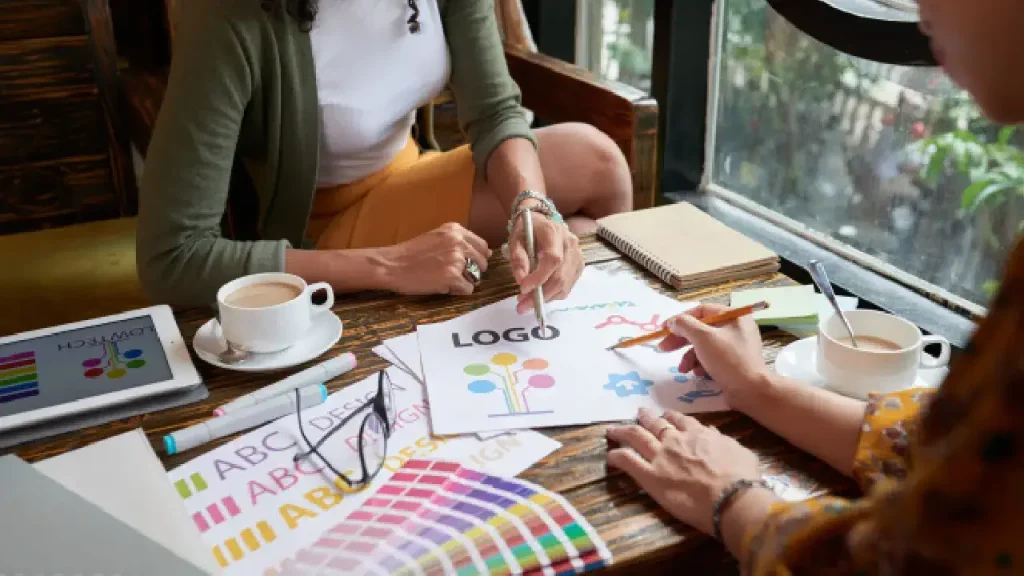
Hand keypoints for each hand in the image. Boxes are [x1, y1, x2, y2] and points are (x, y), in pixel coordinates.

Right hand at [379, 223, 490, 295]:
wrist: (391, 265)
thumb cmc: (410, 253)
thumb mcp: (437, 237)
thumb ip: (460, 242)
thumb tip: (488, 253)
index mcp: (455, 230)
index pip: (482, 245)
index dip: (476, 257)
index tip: (466, 264)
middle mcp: (458, 242)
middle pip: (482, 262)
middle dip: (472, 271)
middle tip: (452, 274)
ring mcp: (456, 260)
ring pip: (476, 277)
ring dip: (465, 281)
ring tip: (446, 279)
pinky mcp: (452, 277)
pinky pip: (468, 289)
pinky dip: (458, 291)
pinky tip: (444, 287)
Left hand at [508, 203, 583, 312]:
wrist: (542, 223)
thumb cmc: (527, 232)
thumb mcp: (515, 240)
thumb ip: (518, 259)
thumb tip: (522, 281)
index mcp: (554, 232)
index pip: (553, 259)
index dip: (539, 277)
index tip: (523, 289)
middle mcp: (571, 243)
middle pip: (561, 276)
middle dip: (541, 295)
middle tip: (522, 305)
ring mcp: (578, 255)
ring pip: (565, 285)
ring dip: (546, 298)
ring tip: (527, 301)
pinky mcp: (579, 266)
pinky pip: (568, 286)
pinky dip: (553, 295)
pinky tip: (541, 294)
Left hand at [606, 408, 765, 536]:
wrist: (731, 497)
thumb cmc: (741, 477)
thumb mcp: (738, 450)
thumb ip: (721, 441)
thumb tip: (711, 433)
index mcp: (698, 434)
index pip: (680, 420)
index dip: (670, 417)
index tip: (665, 415)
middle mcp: (676, 440)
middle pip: (655, 424)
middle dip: (645, 417)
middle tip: (639, 413)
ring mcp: (660, 456)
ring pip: (636, 436)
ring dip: (623, 431)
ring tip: (613, 429)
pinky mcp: (650, 475)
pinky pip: (628, 461)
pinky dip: (617, 455)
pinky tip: (610, 455)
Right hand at [657, 304, 769, 406]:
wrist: (751, 391)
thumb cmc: (728, 359)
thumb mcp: (703, 338)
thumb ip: (685, 325)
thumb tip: (673, 322)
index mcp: (734, 316)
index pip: (701, 311)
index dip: (680, 319)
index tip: (664, 329)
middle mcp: (736, 328)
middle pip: (701, 329)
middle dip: (681, 340)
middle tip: (663, 348)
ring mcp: (735, 346)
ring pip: (704, 345)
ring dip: (689, 356)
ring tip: (683, 369)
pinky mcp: (732, 363)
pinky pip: (711, 358)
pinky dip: (701, 364)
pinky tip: (697, 373)